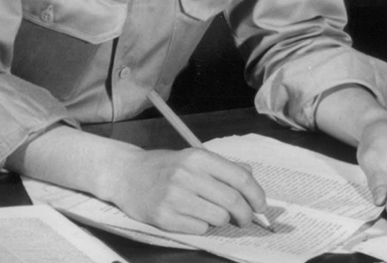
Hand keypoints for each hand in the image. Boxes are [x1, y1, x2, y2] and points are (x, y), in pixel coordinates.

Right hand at [105, 147, 267, 234]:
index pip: (240, 178)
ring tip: (211, 213)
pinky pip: (200, 229)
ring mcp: (174, 197)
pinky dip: (202, 226)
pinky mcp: (164, 217)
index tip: (261, 206)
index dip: (256, 195)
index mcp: (198, 157)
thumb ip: (223, 168)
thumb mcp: (192, 158)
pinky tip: (191, 216)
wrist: (125, 174)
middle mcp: (187, 175)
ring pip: (218, 218)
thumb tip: (252, 181)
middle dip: (245, 215)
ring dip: (222, 220)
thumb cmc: (163, 167)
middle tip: (245, 219)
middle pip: (232, 201)